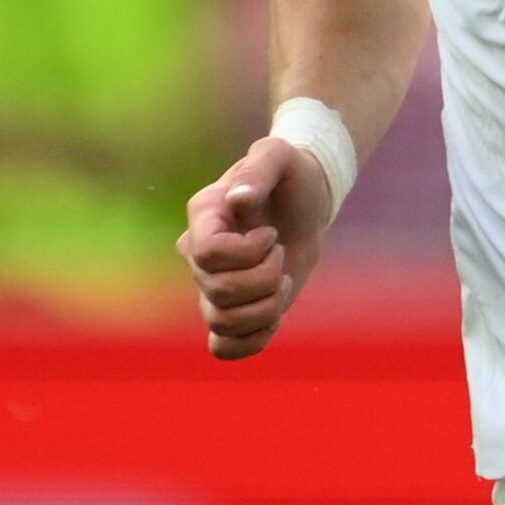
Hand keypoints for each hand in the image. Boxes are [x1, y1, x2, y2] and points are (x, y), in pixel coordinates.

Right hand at [182, 132, 341, 361]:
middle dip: (266, 278)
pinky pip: (224, 347)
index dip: (247, 252)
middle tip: (281, 253)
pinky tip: (275, 316)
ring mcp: (212, 286)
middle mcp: (199, 256)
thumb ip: (259, 169)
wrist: (306, 204)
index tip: (270, 233)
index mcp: (203, 216)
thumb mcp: (281, 156)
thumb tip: (240, 200)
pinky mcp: (232, 311)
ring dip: (267, 309)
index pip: (208, 254)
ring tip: (282, 282)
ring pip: (222, 323)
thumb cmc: (291, 175)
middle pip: (219, 292)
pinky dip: (253, 341)